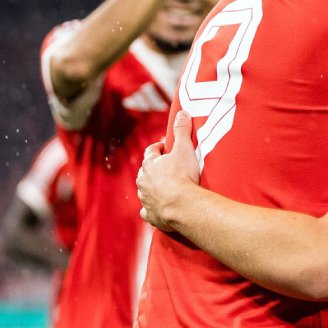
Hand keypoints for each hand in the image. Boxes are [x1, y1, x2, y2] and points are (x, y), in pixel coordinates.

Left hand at [137, 110, 201, 231]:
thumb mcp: (185, 148)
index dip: (159, 148)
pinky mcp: (150, 215)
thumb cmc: (183, 176)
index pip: (150, 151)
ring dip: (152, 188)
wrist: (182, 206)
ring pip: (144, 191)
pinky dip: (151, 209)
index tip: (166, 148)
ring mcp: (145, 199)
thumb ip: (182, 130)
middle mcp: (142, 181)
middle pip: (145, 171)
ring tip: (165, 188)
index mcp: (149, 164)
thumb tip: (182, 112)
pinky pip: (146, 211)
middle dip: (154, 169)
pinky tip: (157, 209)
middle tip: (168, 168)